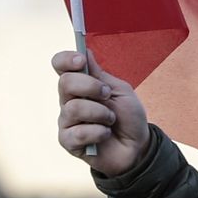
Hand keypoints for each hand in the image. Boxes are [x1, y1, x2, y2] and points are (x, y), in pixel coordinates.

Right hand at [53, 50, 148, 176]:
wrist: (137, 146)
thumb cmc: (128, 117)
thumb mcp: (120, 91)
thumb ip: (101, 74)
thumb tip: (85, 51)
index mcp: (80, 85)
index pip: (60, 66)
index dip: (66, 59)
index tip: (81, 60)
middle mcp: (69, 101)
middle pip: (65, 83)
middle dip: (90, 86)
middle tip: (107, 95)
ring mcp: (66, 121)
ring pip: (73, 108)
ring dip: (100, 113)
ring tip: (111, 120)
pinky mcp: (68, 141)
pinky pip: (78, 132)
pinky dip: (98, 132)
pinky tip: (105, 135)